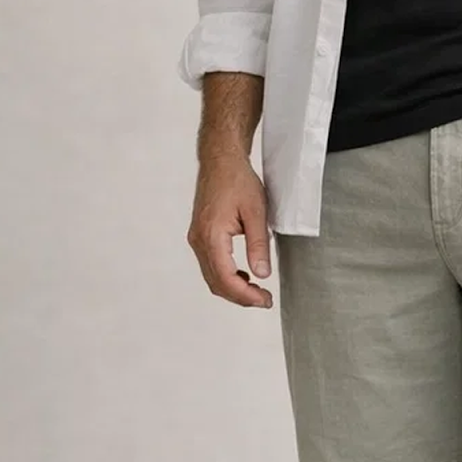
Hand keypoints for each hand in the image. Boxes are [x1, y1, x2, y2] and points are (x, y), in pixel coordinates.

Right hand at [187, 146, 273, 307]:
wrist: (220, 161)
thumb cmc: (237, 180)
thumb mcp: (256, 212)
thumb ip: (258, 245)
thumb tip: (262, 274)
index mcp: (211, 235)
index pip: (226, 278)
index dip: (246, 295)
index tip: (264, 300)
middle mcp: (199, 240)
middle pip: (217, 283)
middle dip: (241, 297)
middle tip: (265, 300)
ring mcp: (197, 239)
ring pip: (212, 277)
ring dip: (234, 289)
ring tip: (258, 291)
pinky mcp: (200, 236)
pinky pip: (211, 266)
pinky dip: (227, 277)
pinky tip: (244, 276)